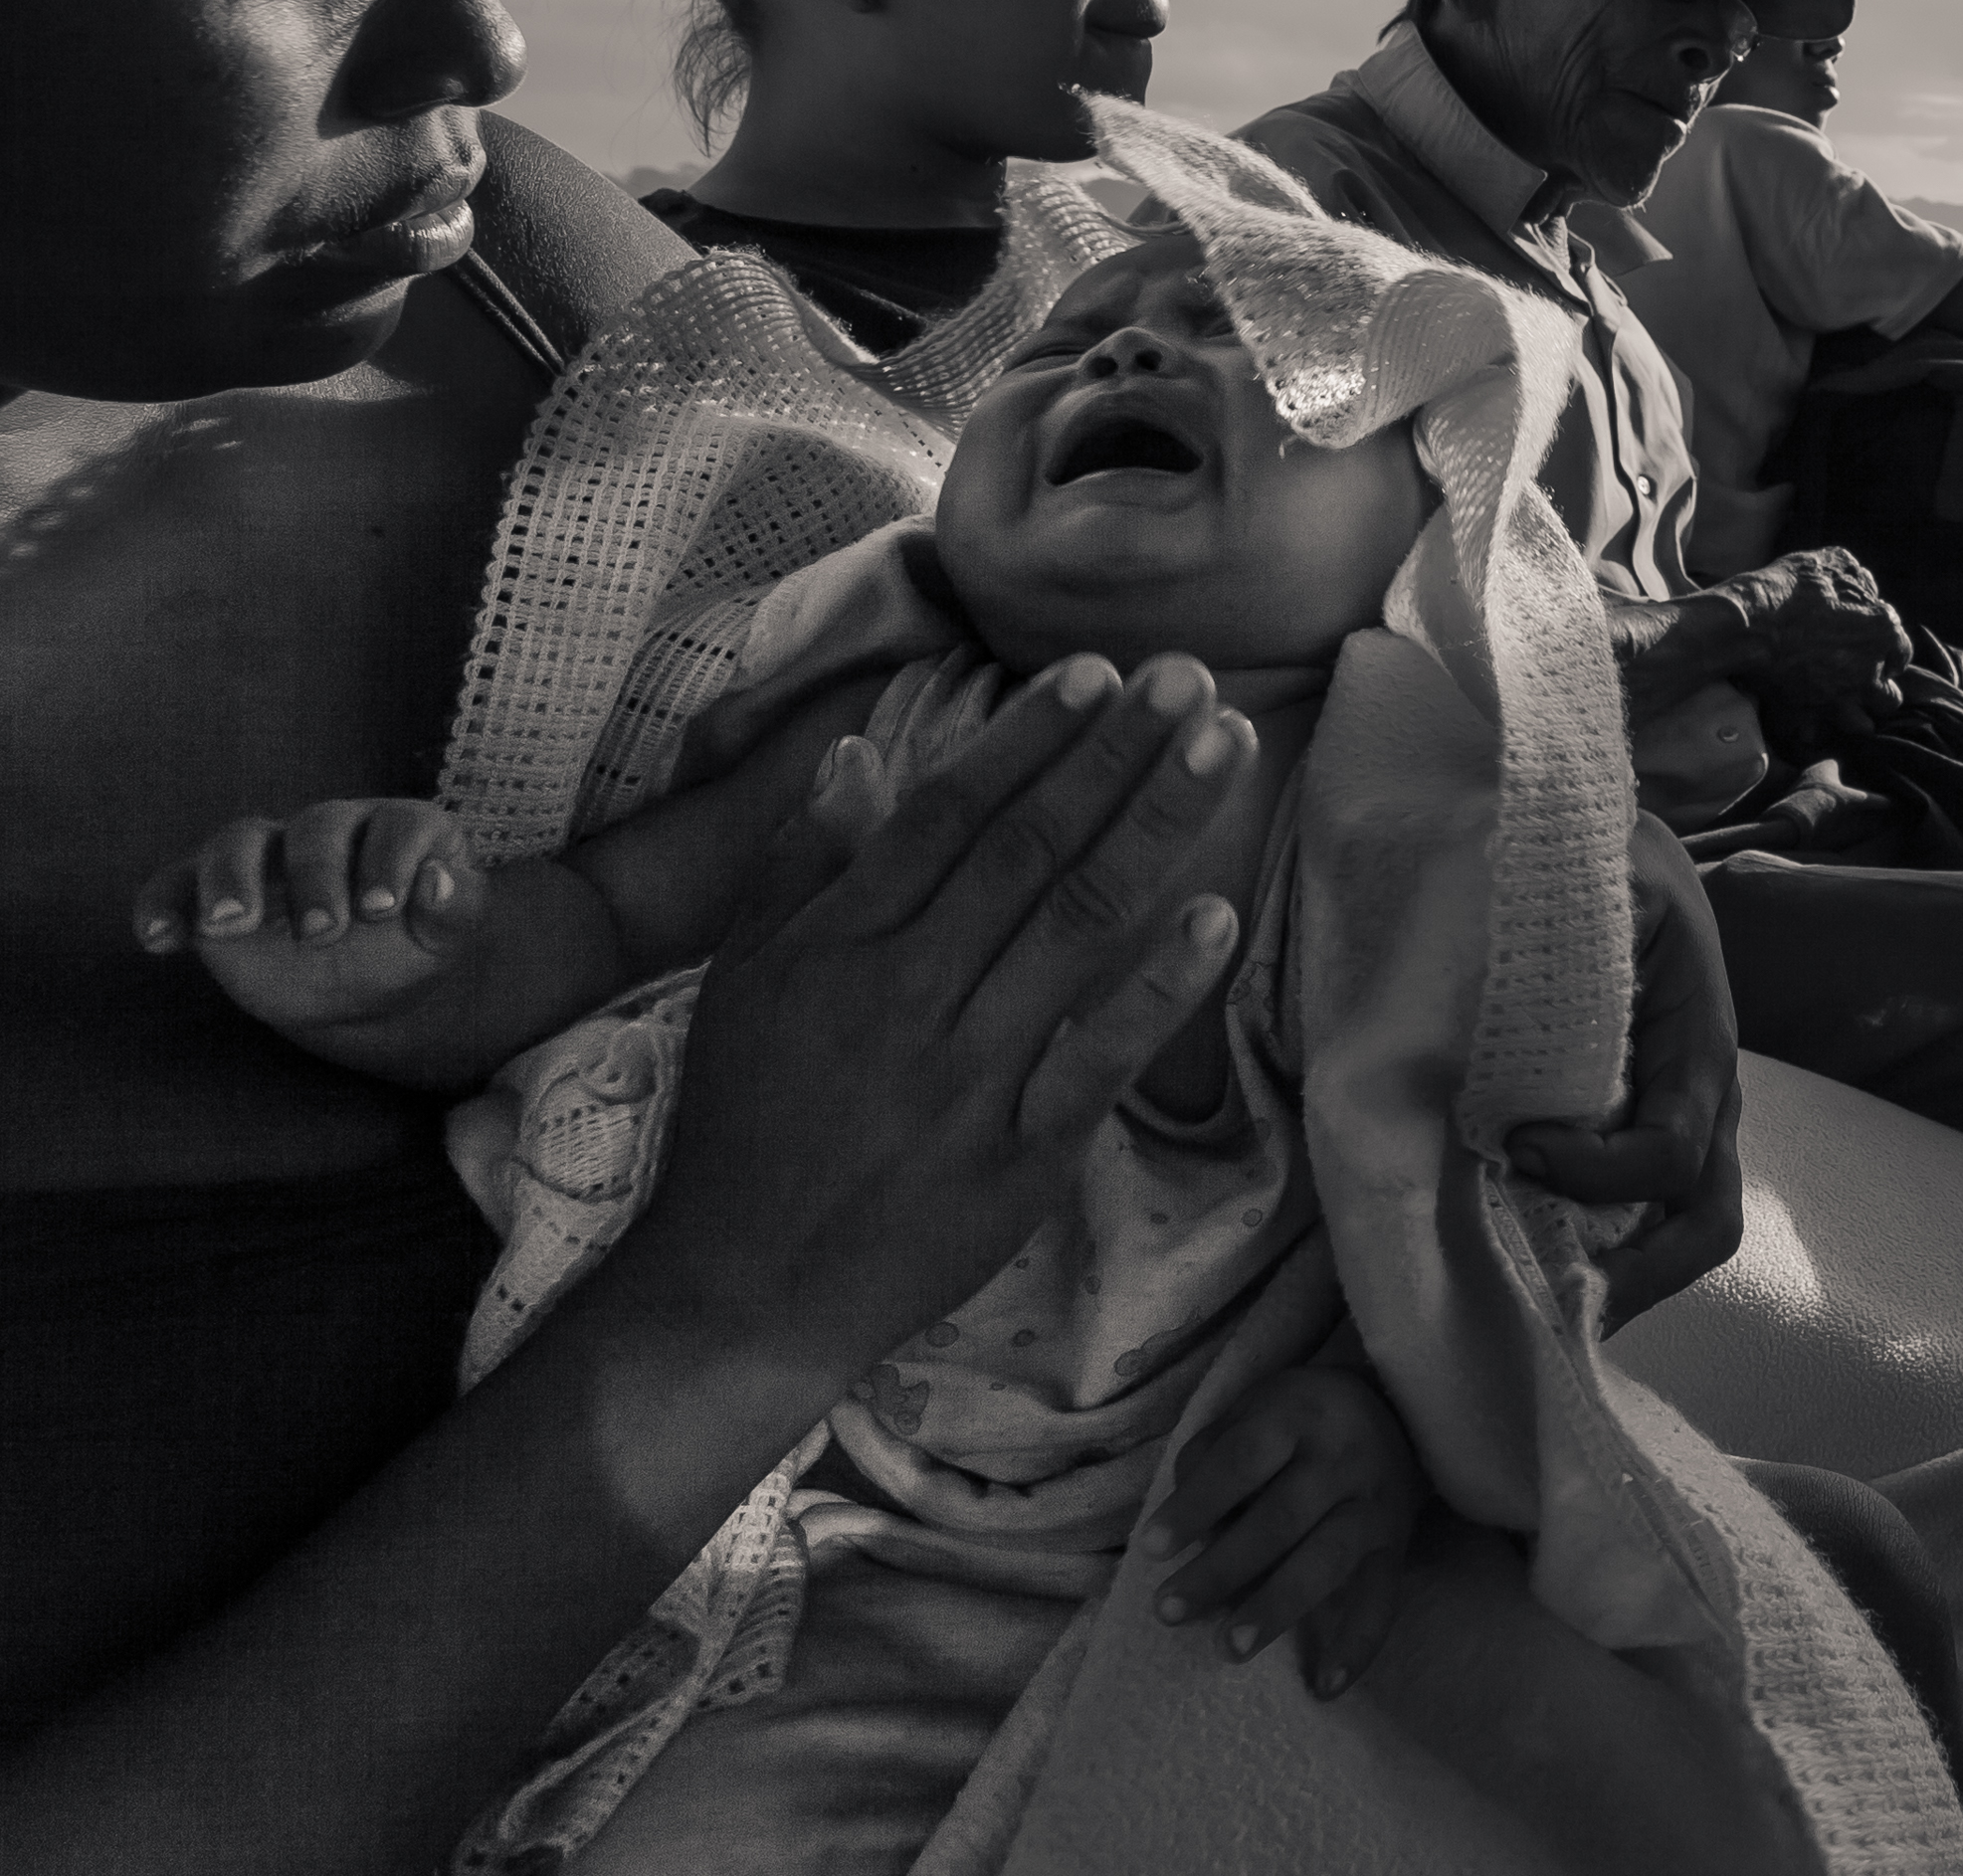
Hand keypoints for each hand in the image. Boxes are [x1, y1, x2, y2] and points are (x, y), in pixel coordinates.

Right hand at [135, 797, 486, 1036]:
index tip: (382, 909)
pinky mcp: (215, 892)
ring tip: (228, 926)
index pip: (398, 825)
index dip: (389, 861)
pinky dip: (161, 904)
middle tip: (320, 934)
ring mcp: (266, 857)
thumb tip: (437, 880)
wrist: (368, 986)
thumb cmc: (414, 945)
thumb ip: (454, 906)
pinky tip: (158, 939)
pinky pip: (177, 884)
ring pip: (239, 843)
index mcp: (396, 829)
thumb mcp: (447, 933)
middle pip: (315, 830)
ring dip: (230, 880)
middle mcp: (329, 829)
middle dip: (315, 878)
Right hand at [604, 653, 1251, 1381]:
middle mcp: (908, 998)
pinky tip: (1220, 916)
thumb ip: (798, 865)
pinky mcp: (1020, 1159)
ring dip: (1156, 828)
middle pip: (1029, 852)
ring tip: (1222, 747)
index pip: (949, 817)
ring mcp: (970, 1079)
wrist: (744, 1292)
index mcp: (840, 946)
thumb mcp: (740, 980)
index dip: (1027, 739)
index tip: (1096, 671)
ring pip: (1075, 928)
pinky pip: (1099, 1059)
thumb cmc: (746, 1123)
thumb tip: (856, 753)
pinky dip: (1158, 988)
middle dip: (1115, 755)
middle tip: (1190, 678)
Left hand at [1140, 1362, 1418, 1697]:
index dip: (1197, 1505)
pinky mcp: (1397, 1547)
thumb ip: (1209, 1458)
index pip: (1241, 1461)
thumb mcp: (1250, 1411)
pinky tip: (1323, 1687)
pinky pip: (1382, 1602)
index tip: (1152, 1548)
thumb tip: (1186, 1526)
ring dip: (1276, 1608)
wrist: (1391, 1412)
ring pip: (1326, 1562)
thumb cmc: (1295, 1421)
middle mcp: (1342, 1459)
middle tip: (1169, 1611)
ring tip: (1229, 1648)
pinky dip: (1356, 1648)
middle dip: (1221, 1570)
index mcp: (1297, 1417)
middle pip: (1279, 1519)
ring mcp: (1374, 1505)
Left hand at [1507, 817, 1744, 1329]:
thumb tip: (1533, 967)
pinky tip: (1533, 1258)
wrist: (1625, 857)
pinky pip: (1642, 1213)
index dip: (1597, 1169)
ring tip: (1547, 1301)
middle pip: (1705, 1222)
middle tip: (1561, 1299)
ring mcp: (1684, 1124)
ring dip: (1622, 1275)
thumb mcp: (1611, 873)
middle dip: (1641, 1276)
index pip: (1669, 1149)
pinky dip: (1599, 1247)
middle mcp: (1706, 1101)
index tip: (1517, 1147)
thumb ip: (1586, 913)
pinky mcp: (1645, 1132)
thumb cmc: (1612, 866)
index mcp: (1700, 1046)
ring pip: (1683, 1233)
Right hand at [1730, 548, 1907, 738]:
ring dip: (1852, 717)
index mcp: (1881, 633)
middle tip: (1855, 680)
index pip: (1902, 652)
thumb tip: (1864, 585)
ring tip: (1834, 706)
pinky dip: (1812, 730)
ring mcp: (1840, 700)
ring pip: (1863, 726)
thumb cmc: (1787, 590)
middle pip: (1890, 698)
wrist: (1746, 623)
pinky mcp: (1809, 718)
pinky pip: (1819, 737)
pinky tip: (1802, 717)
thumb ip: (1853, 576)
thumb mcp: (1825, 564)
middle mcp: (1869, 672)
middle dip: (1876, 691)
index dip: (1886, 652)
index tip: (1869, 650)